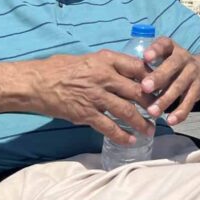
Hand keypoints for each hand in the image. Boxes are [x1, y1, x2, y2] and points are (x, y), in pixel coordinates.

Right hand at [30, 50, 153, 145]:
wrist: (36, 83)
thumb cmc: (60, 68)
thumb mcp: (89, 59)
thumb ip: (108, 65)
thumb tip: (128, 72)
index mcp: (106, 60)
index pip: (138, 67)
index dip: (154, 78)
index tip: (163, 86)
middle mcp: (104, 77)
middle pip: (137, 90)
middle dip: (153, 102)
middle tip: (162, 111)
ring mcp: (96, 96)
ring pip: (126, 111)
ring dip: (141, 122)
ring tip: (151, 130)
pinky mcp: (86, 114)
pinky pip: (108, 127)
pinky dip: (121, 135)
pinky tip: (130, 140)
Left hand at [139, 37, 199, 125]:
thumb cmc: (174, 66)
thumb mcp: (164, 58)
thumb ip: (148, 66)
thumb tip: (125, 81)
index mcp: (171, 48)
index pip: (164, 44)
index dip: (156, 50)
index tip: (145, 57)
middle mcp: (184, 57)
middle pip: (172, 65)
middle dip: (158, 77)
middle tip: (144, 87)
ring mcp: (193, 73)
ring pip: (179, 86)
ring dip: (165, 99)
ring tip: (152, 112)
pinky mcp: (198, 89)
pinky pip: (189, 101)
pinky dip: (180, 112)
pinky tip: (170, 120)